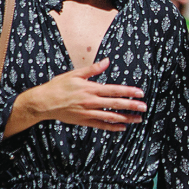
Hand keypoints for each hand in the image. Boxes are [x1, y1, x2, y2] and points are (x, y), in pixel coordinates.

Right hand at [19, 58, 147, 130]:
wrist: (44, 102)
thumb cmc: (59, 86)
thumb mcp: (75, 74)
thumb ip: (92, 69)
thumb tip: (106, 61)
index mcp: (90, 88)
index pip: (114, 90)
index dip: (128, 91)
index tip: (140, 93)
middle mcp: (91, 101)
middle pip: (115, 104)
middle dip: (131, 105)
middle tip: (144, 107)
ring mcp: (88, 113)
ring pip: (110, 116)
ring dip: (126, 118)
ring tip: (138, 118)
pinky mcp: (84, 121)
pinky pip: (101, 125)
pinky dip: (112, 127)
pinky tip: (122, 127)